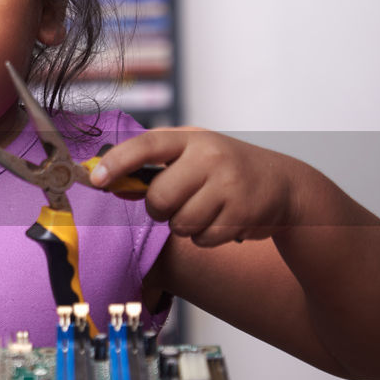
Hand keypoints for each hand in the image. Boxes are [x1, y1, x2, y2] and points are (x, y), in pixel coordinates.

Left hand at [90, 127, 304, 246]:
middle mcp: (211, 158)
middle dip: (161, 209)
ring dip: (186, 225)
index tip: (96, 179)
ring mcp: (229, 185)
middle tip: (179, 202)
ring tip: (208, 209)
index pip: (147, 146)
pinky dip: (207, 237)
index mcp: (192, 140)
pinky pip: (202, 239)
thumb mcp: (193, 156)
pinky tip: (224, 220)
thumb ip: (153, 168)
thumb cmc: (225, 170)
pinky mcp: (242, 214)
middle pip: (159, 199)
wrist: (284, 185)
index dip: (118, 162)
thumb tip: (113, 186)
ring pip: (180, 223)